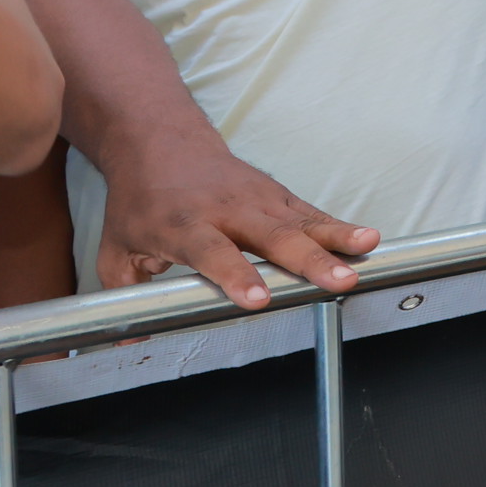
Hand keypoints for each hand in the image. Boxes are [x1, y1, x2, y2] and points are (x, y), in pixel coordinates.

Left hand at [94, 138, 379, 309]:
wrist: (160, 144)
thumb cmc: (139, 203)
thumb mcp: (115, 251)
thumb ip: (123, 296)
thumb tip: (123, 343)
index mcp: (182, 225)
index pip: (213, 252)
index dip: (236, 275)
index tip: (258, 299)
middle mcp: (226, 210)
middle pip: (272, 237)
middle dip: (308, 260)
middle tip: (338, 280)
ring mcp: (257, 199)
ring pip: (300, 222)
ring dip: (337, 237)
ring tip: (370, 247)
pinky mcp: (278, 196)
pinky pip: (311, 214)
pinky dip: (340, 226)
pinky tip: (368, 239)